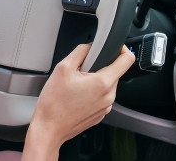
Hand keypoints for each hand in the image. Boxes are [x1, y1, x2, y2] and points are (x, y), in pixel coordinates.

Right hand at [22, 44, 134, 159]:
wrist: (48, 129)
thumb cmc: (54, 104)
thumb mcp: (63, 68)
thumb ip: (81, 51)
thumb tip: (91, 45)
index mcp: (104, 82)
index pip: (127, 59)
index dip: (122, 49)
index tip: (114, 47)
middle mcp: (109, 96)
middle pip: (114, 72)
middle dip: (99, 67)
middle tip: (81, 72)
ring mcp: (106, 107)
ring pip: (107, 84)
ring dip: (95, 80)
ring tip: (76, 86)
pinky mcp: (100, 114)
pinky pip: (101, 97)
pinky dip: (92, 93)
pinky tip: (77, 96)